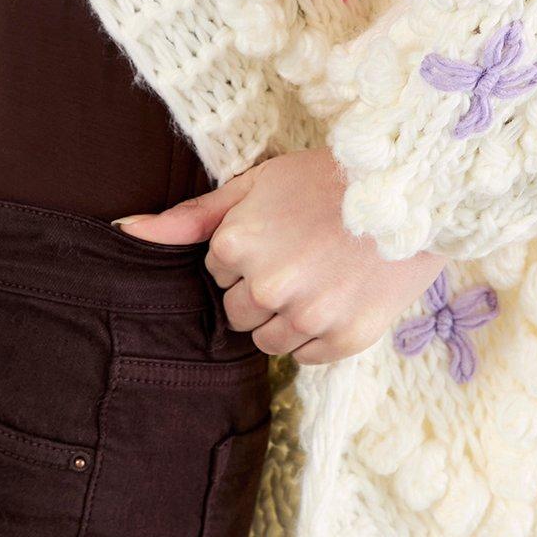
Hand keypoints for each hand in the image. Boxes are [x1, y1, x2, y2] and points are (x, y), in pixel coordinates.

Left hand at [113, 147, 444, 365]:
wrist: (414, 190)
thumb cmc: (328, 181)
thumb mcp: (255, 183)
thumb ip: (188, 217)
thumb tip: (123, 233)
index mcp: (239, 245)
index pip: (219, 271)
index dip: (248, 250)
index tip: (282, 229)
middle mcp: (270, 286)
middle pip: (239, 312)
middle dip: (262, 287)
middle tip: (303, 251)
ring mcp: (310, 317)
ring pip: (269, 340)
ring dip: (287, 314)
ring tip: (322, 273)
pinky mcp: (346, 339)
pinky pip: (308, 355)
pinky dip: (319, 332)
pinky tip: (341, 294)